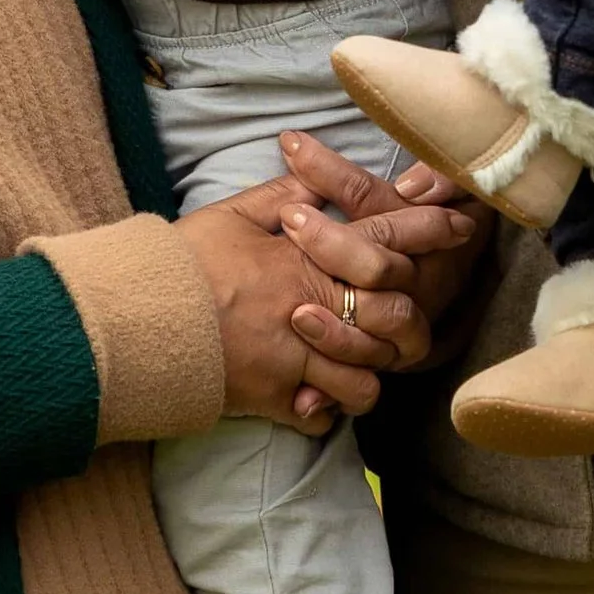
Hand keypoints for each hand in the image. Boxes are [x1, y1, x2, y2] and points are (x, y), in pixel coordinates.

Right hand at [179, 132, 475, 430]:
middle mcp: (311, 308)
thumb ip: (287, 192)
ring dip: (370, 373)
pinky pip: (322, 418)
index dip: (428, 231)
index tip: (460, 224)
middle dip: (411, 323)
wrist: (133, 320)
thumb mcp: (232, 214)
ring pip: (367, 379)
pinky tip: (320, 401)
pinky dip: (327, 413)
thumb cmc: (181, 263)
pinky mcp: (272, 400)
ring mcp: (295, 360)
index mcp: (306, 258)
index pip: (384, 241)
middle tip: (413, 322)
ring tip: (362, 363)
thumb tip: (320, 174)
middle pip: (395, 320)